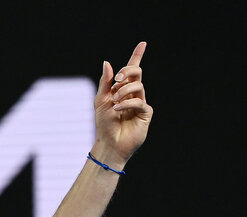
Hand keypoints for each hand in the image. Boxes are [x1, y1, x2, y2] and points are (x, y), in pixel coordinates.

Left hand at [92, 41, 153, 168]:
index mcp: (122, 89)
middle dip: (126, 72)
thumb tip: (107, 62)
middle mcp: (133, 93)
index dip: (137, 56)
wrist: (108, 143)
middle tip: (116, 80)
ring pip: (138, 86)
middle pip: (136, 73)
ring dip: (123, 91)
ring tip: (114, 101)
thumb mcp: (100, 100)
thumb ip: (105, 82)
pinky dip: (126, 103)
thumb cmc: (103, 123)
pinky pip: (139, 102)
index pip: (131, 70)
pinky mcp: (145, 113)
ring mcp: (140, 103)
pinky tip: (117, 109)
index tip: (143, 43)